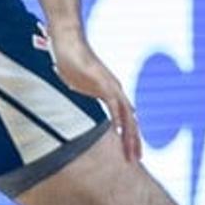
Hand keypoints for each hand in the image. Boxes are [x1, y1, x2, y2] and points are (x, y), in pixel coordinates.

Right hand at [51, 33, 141, 163]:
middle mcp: (116, 90)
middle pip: (131, 120)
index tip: (130, 152)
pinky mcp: (104, 83)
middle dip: (134, 141)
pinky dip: (119, 119)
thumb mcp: (81, 84)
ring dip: (131, 136)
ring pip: (127, 115)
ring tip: (132, 153)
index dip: (129, 136)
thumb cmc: (72, 63)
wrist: (68, 45)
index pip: (125, 118)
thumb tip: (80, 97)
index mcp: (111, 93)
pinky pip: (115, 105)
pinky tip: (120, 132)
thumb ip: (86, 93)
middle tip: (137, 159)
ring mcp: (112, 86)